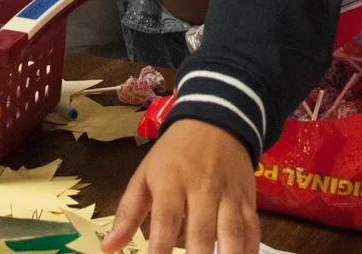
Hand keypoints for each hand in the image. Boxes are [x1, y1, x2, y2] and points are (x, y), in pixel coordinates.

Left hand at [107, 118, 259, 253]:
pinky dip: (250, 251)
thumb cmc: (174, 155)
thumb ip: (128, 213)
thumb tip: (108, 248)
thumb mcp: (145, 175)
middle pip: (202, 232)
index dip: (160, 249)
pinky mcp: (248, 200)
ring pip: (232, 233)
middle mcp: (202, 188)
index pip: (166, 219)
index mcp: (171, 181)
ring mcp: (229, 195)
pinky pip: (253, 230)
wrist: (216, 120)